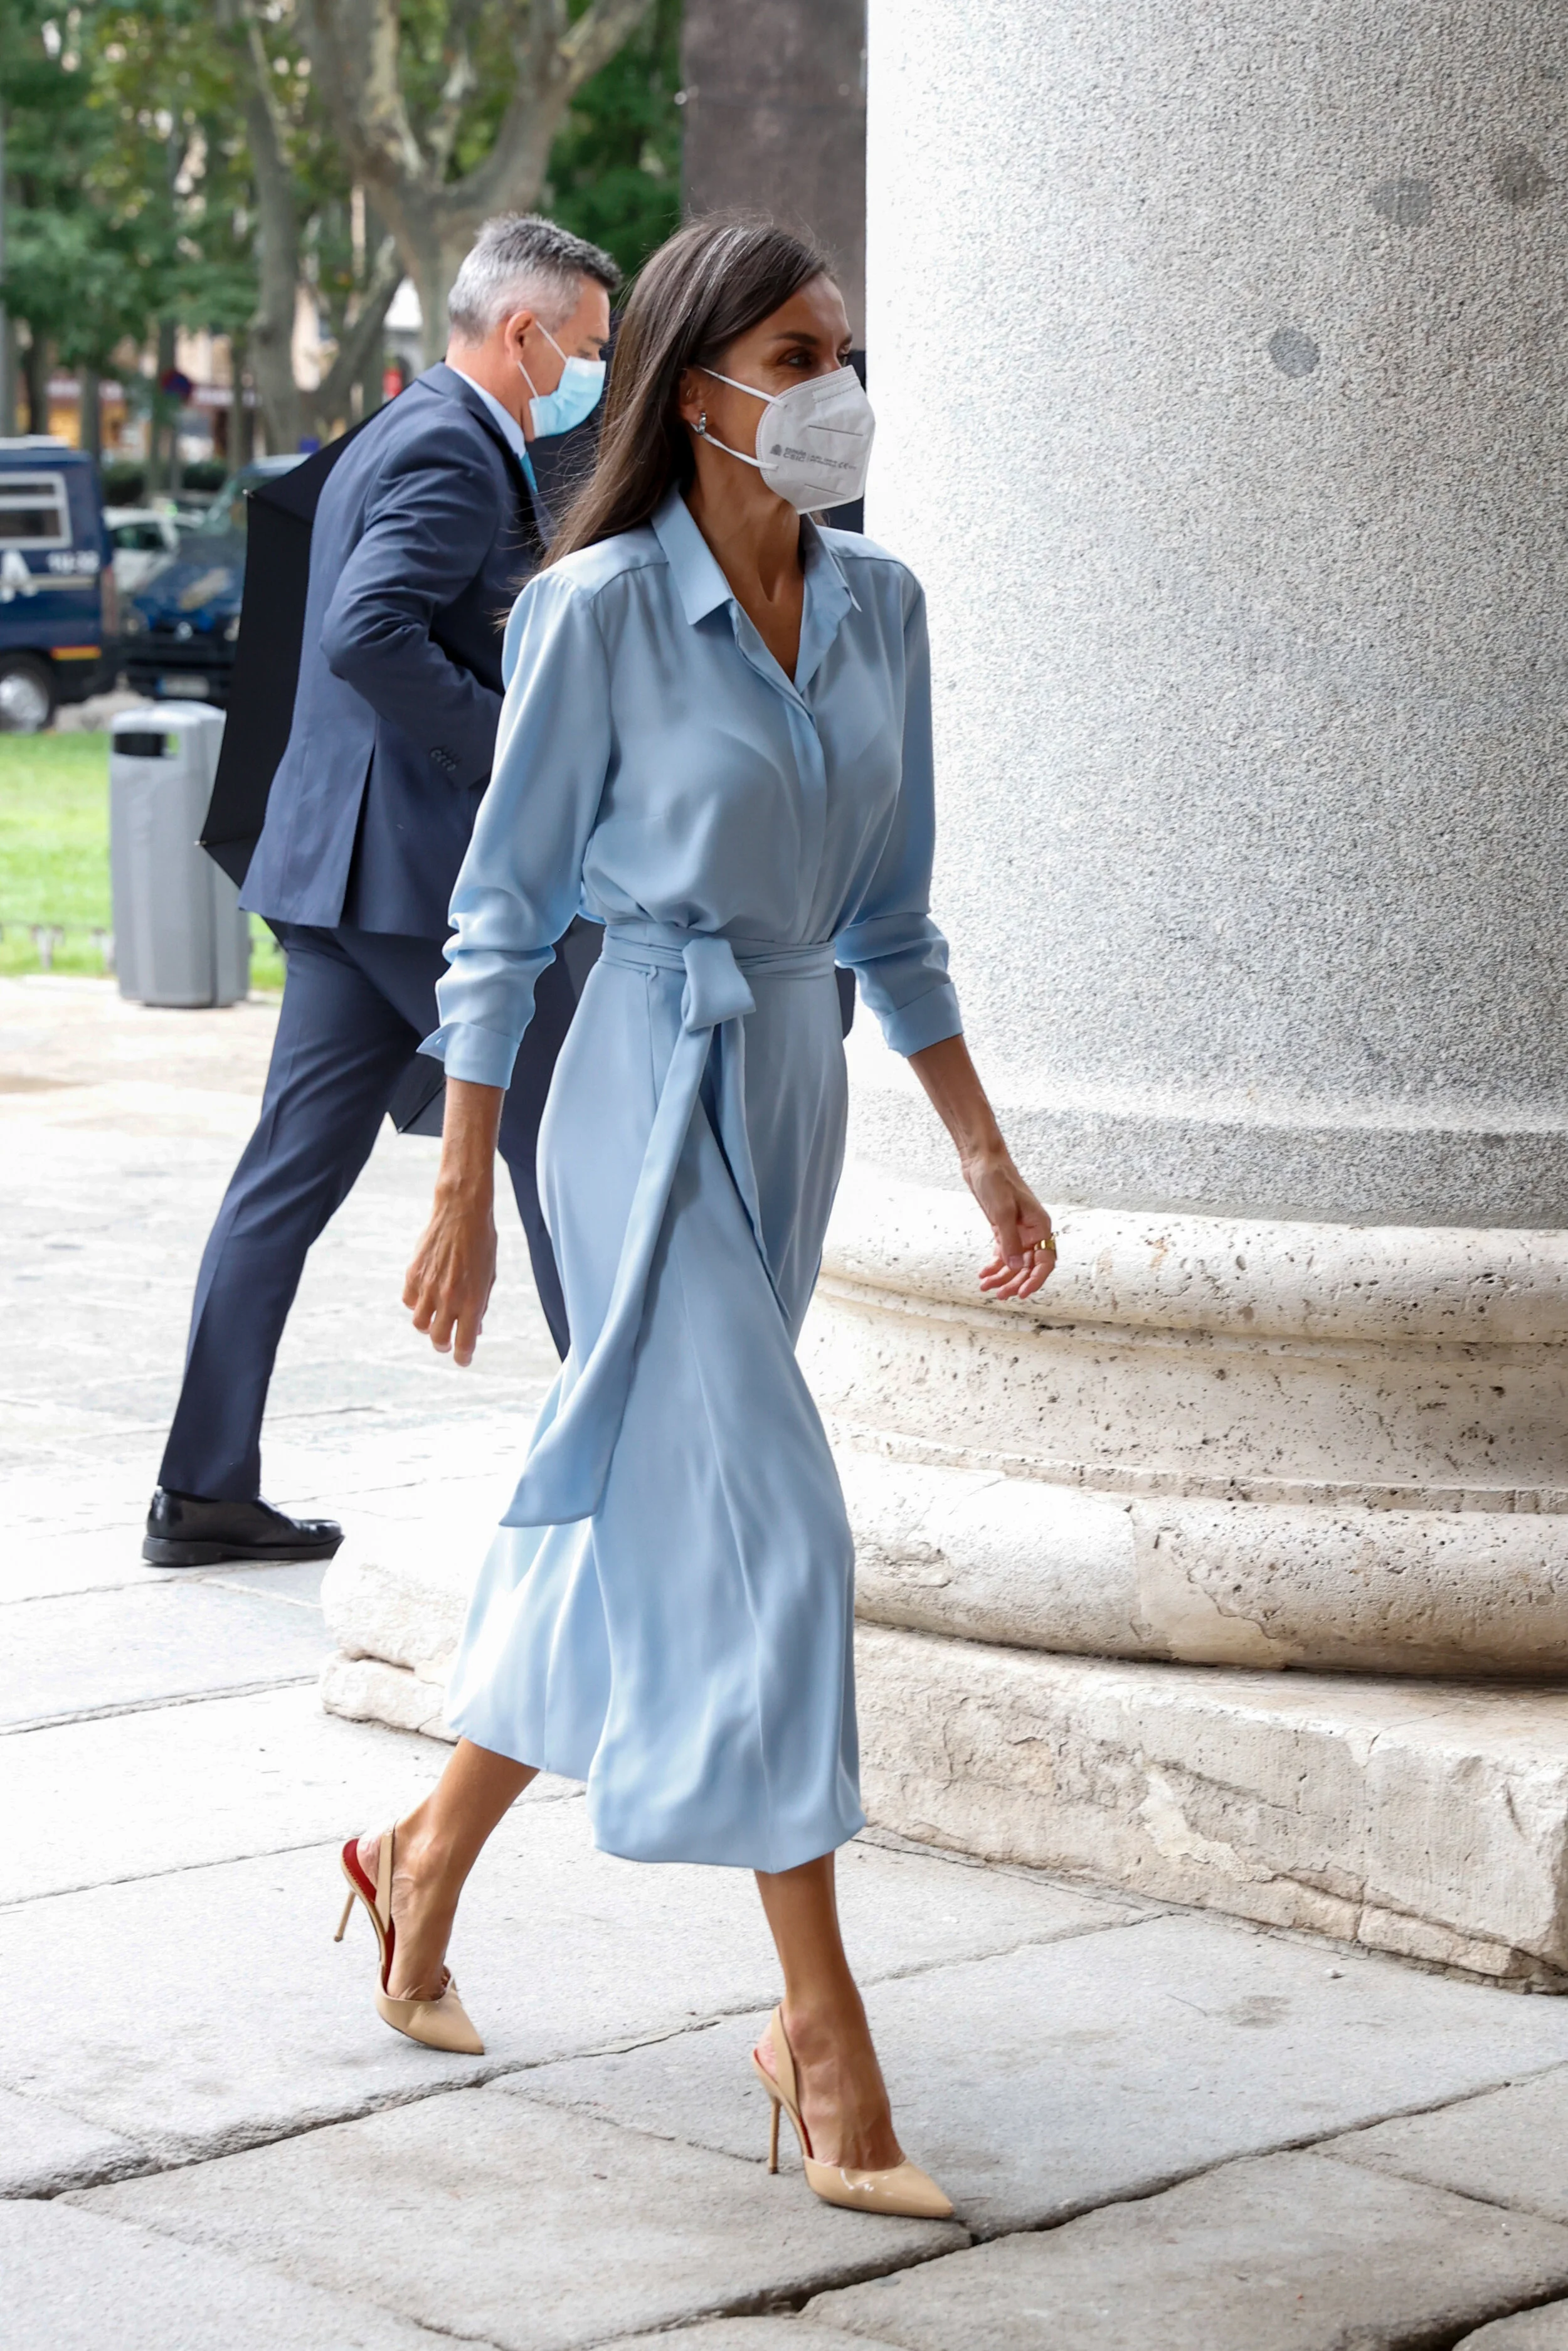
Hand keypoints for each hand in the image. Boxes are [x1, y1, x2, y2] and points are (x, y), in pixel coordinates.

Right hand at [403, 1188, 496, 1366]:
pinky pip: (409, 1302)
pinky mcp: (413, 1274)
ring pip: (420, 1324)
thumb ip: (481, 1305)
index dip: (463, 1357)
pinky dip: (416, 1305)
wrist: (461, 1212)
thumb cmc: (481, 1243)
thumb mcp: (489, 1277)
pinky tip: (426, 1297)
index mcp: (472, 1300)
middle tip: (447, 1342)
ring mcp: (428, 1286)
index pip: (464, 1343)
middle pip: (438, 1339)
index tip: (463, 1360)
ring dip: (428, 1327)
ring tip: (436, 1319)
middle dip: (444, 1345)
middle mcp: (449, 1297)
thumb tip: (476, 1329)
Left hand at [964, 1149, 1056, 1300]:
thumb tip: (1014, 1267)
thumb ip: (1009, 1241)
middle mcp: (1032, 1232)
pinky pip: (1003, 1254)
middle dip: (1014, 1282)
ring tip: (985, 1287)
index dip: (1035, 1280)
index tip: (1022, 1294)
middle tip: (999, 1295)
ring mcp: (1018, 1232)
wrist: (982, 1161)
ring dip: (1002, 1277)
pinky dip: (995, 1266)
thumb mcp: (1002, 1211)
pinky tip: (984, 1274)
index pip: (1045, 1261)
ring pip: (1014, 1263)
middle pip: (1028, 1266)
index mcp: (1040, 1226)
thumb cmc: (996, 1180)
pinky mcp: (1004, 1230)